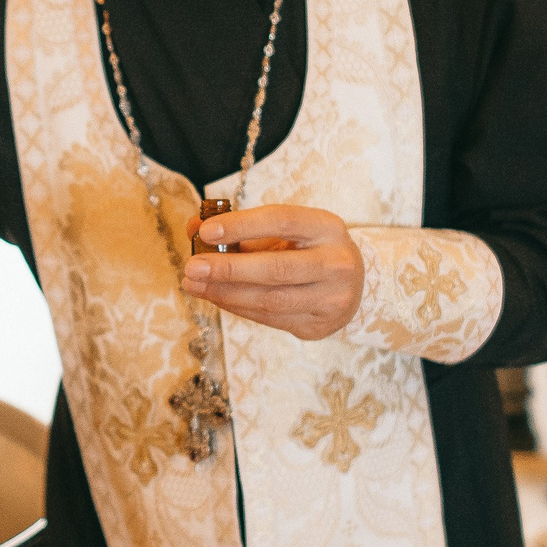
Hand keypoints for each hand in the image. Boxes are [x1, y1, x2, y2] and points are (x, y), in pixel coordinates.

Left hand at [183, 205, 363, 341]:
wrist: (354, 284)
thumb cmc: (309, 249)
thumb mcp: (287, 230)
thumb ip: (243, 228)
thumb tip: (195, 228)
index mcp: (327, 228)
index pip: (281, 221)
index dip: (242, 225)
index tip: (206, 232)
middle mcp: (336, 263)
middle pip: (276, 268)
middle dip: (228, 269)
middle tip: (192, 268)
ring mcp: (331, 299)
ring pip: (270, 300)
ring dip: (225, 294)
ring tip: (194, 285)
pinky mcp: (319, 326)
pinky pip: (270, 319)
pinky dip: (238, 307)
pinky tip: (216, 297)